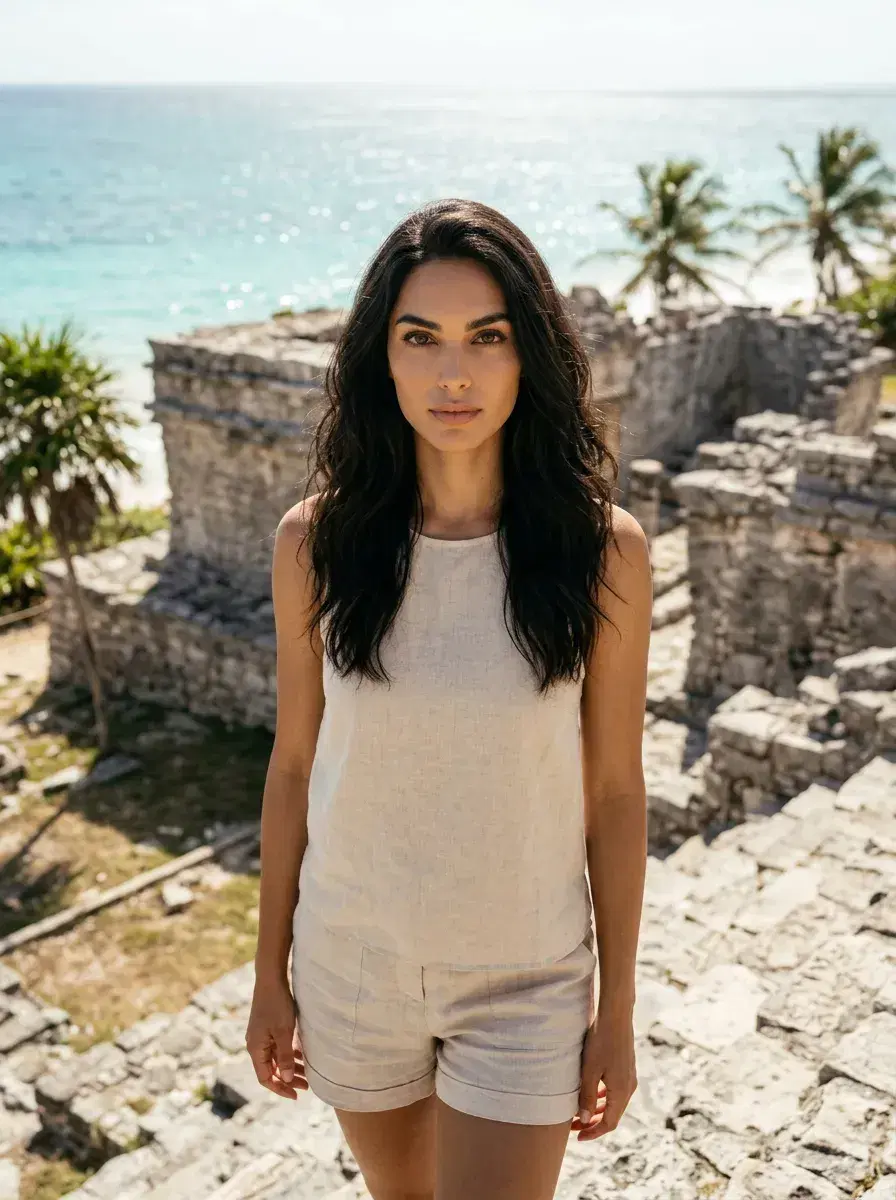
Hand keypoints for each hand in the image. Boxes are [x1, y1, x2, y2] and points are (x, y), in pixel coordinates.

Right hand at [245, 977, 306, 1099]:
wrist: (271, 979)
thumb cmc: (277, 1005)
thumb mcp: (284, 1032)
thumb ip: (285, 1057)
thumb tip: (287, 1079)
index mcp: (256, 1049)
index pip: (266, 1078)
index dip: (280, 1088)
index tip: (296, 1095)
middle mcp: (256, 1045)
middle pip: (271, 1070)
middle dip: (288, 1079)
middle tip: (306, 1086)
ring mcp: (261, 1036)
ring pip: (276, 1059)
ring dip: (290, 1067)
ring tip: (307, 1073)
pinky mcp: (268, 1028)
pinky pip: (278, 1048)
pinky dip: (289, 1054)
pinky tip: (302, 1056)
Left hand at [571, 1011, 636, 1140]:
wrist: (615, 1015)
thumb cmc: (601, 1041)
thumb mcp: (590, 1070)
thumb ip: (586, 1096)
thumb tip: (584, 1119)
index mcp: (622, 1091)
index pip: (609, 1123)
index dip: (593, 1132)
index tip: (578, 1137)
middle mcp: (629, 1087)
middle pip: (612, 1114)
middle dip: (593, 1122)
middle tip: (573, 1126)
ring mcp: (629, 1076)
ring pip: (613, 1102)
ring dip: (597, 1109)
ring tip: (579, 1111)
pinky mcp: (625, 1067)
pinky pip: (615, 1090)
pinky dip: (602, 1097)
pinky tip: (590, 1092)